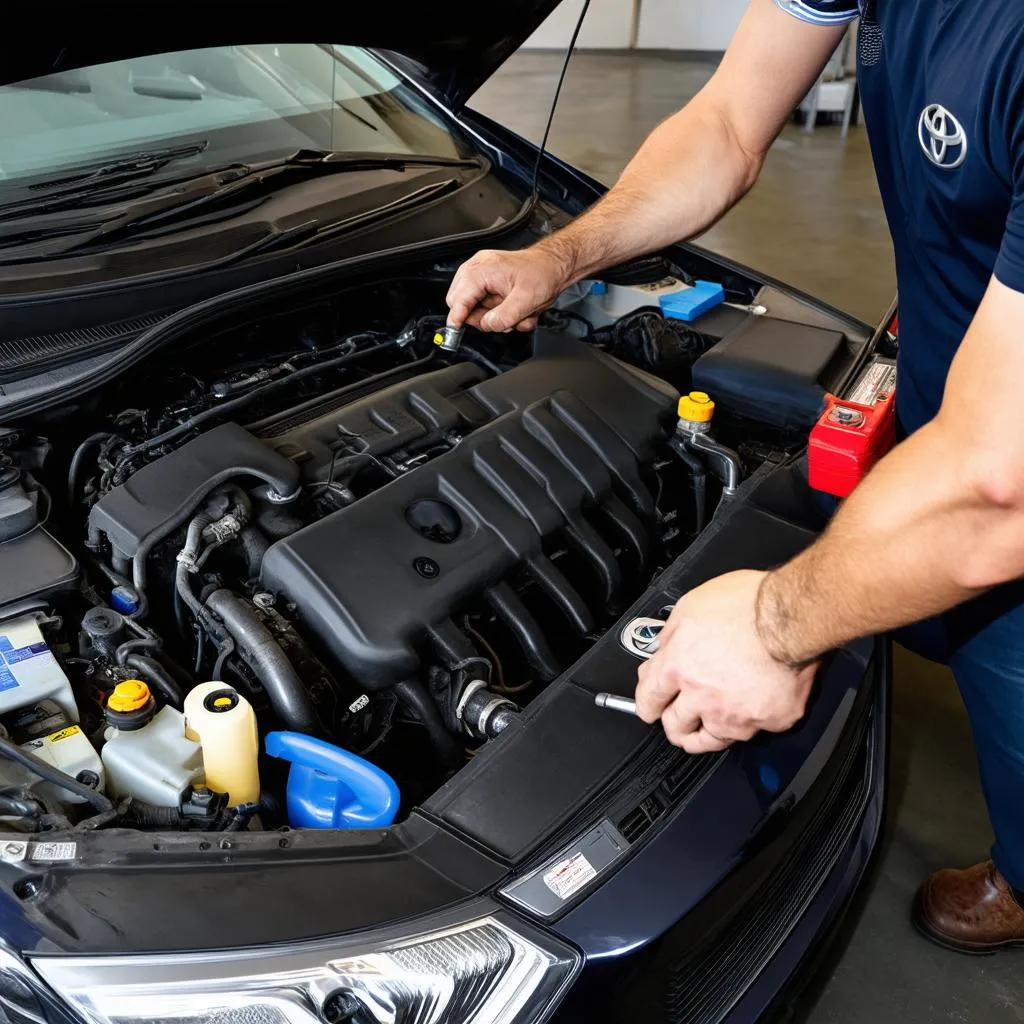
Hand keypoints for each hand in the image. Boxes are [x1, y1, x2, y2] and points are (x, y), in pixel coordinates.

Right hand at [446, 246, 572, 331]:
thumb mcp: (526, 300)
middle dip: (482, 318)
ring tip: (516, 313)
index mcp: (484, 269)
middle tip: (503, 320)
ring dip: (495, 317)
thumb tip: (487, 325)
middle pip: (461, 303)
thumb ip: (503, 317)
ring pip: (474, 308)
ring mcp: (482, 274)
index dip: (457, 317)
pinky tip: (514, 309)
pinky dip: (499, 312)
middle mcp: (478, 268)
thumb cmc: (544, 274)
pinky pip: (484, 305)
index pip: (459, 298)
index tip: (454, 331)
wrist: (555, 265)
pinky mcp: (488, 282)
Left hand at [635, 570, 817, 753]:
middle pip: (676, 727)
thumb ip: (672, 633)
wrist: (791, 616)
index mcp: (678, 668)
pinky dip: (751, 723)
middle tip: (675, 723)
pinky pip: (755, 730)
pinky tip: (749, 712)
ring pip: (711, 740)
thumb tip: (665, 646)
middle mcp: (703, 697)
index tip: (648, 708)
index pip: (648, 699)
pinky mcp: (769, 721)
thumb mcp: (691, 606)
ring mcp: (736, 714)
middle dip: (672, 726)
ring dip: (704, 736)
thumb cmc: (747, 604)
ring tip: (704, 732)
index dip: (646, 705)